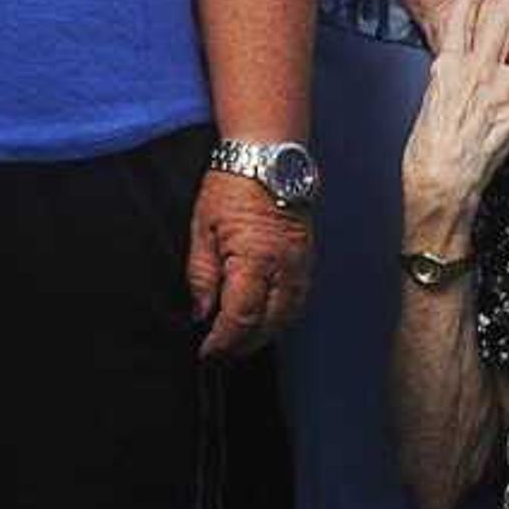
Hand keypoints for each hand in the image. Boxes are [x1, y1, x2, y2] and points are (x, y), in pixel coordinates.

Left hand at [187, 168, 312, 359]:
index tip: (207, 352)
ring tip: (241, 341)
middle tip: (220, 354)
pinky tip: (265, 318)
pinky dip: (282, 316)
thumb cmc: (232, 185)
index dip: (222, 341)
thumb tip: (201, 312)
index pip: (240, 317)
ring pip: (288, 315)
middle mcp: (284, 266)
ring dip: (265, 334)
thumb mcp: (202, 229)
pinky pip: (299, 298)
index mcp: (254, 260)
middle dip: (243, 344)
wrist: (269, 155)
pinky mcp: (308, 256)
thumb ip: (201, 275)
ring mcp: (301, 262)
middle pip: (268, 324)